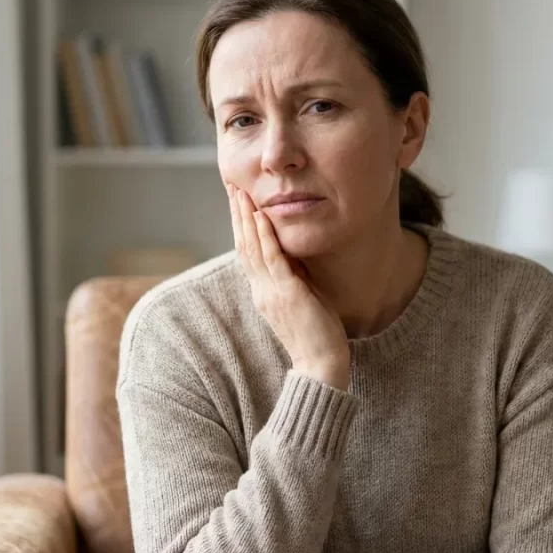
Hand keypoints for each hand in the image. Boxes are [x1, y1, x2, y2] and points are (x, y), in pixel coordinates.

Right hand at [228, 184, 349, 390]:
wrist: (320, 366)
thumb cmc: (316, 336)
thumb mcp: (301, 299)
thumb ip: (293, 277)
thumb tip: (293, 254)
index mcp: (263, 292)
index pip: (247, 252)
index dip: (241, 226)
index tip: (239, 201)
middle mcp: (261, 290)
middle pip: (243, 245)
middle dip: (237, 214)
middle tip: (232, 186)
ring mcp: (271, 291)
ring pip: (252, 248)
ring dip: (246, 218)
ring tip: (240, 193)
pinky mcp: (286, 293)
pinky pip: (272, 259)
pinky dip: (265, 236)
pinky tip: (262, 216)